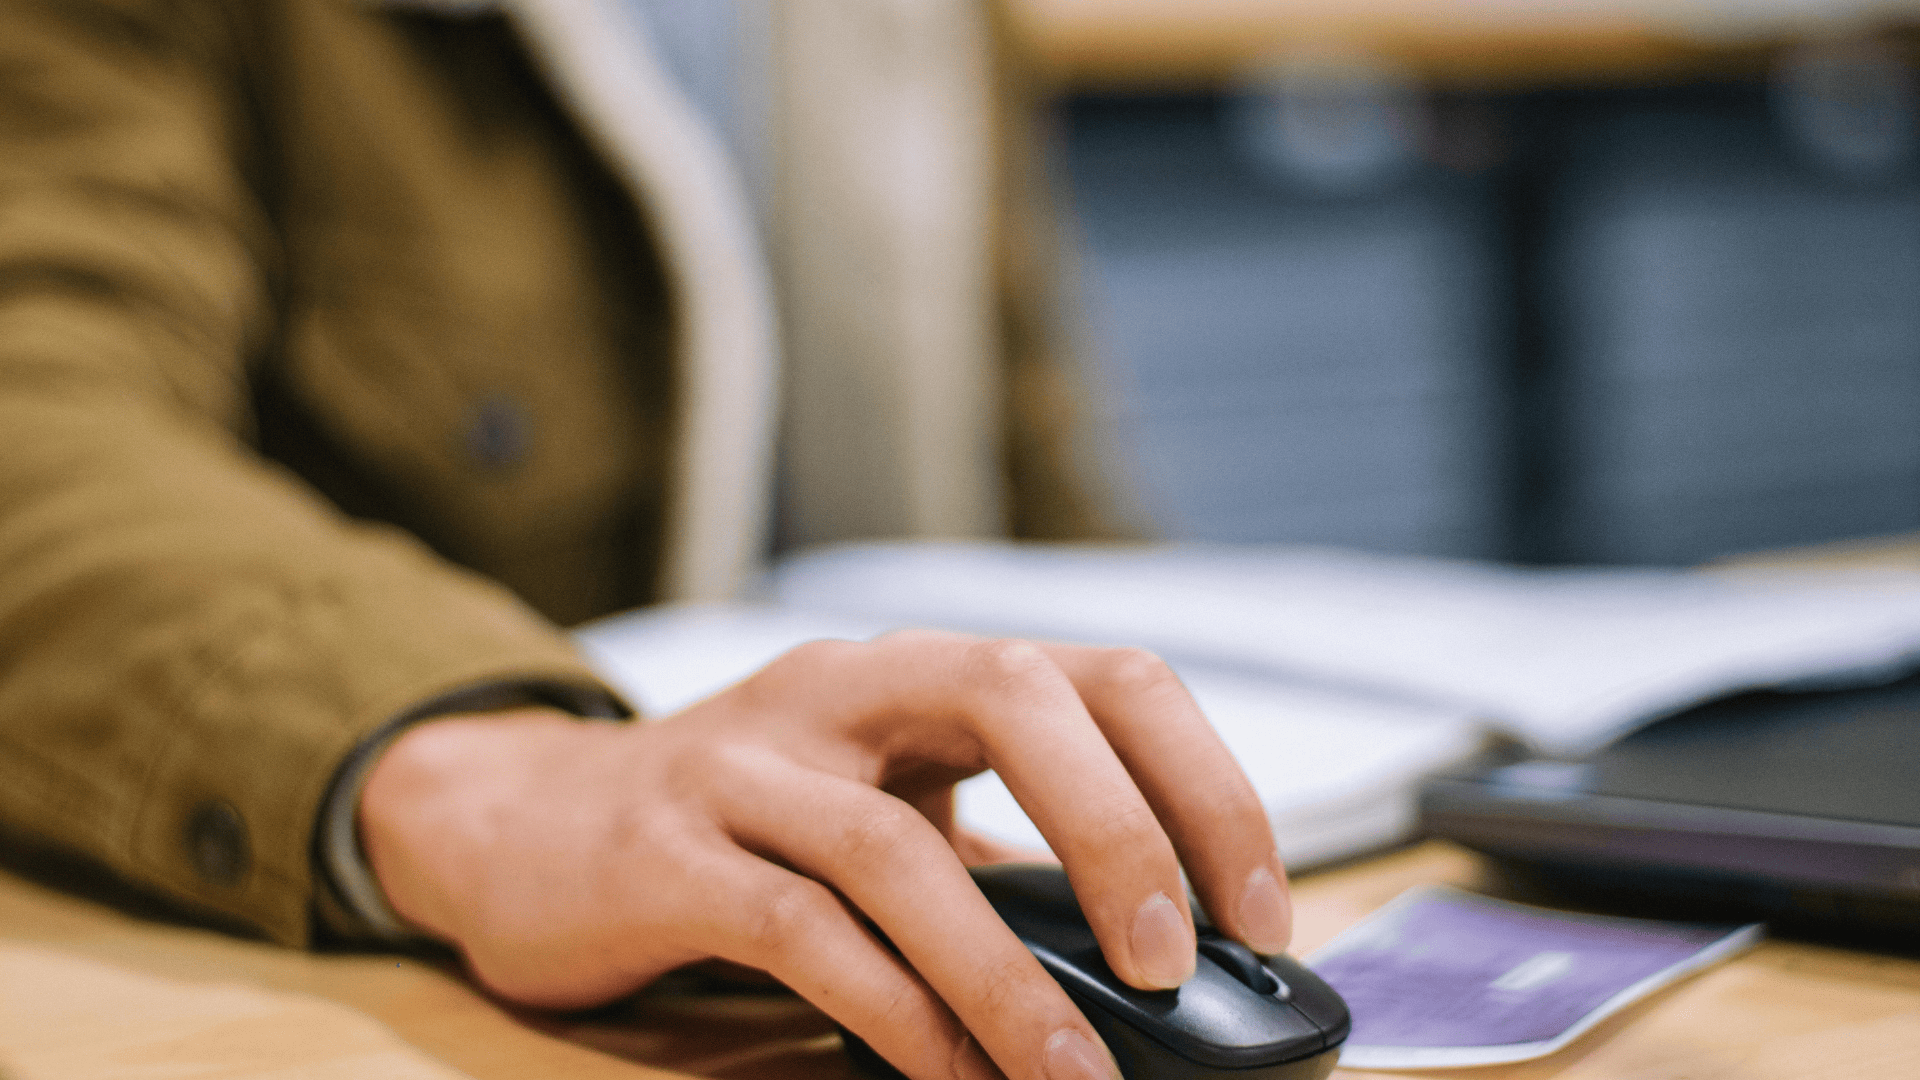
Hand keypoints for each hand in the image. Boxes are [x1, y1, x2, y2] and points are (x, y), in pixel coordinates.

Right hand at [359, 631, 1291, 1079]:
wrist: (517, 820)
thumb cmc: (735, 827)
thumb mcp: (877, 811)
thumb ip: (994, 863)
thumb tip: (1145, 959)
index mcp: (919, 676)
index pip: (1100, 674)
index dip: (1199, 780)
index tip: (1259, 911)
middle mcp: (840, 691)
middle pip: (1016, 695)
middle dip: (1121, 828)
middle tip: (1175, 964)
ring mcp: (744, 764)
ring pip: (896, 846)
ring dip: (1005, 975)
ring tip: (1074, 1078)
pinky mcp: (663, 854)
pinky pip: (796, 929)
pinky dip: (890, 1010)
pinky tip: (946, 1074)